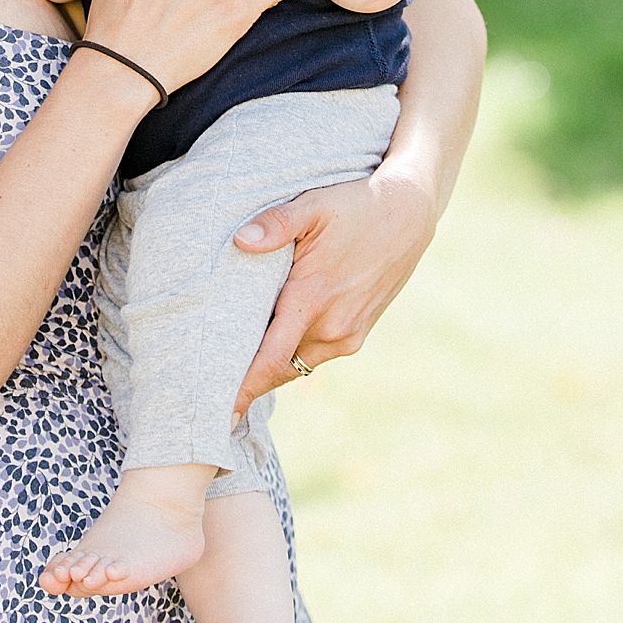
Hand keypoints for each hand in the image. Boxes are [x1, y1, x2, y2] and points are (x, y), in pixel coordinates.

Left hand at [229, 162, 436, 420]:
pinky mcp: (358, 333)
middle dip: (249, 384)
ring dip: (271, 367)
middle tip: (214, 395)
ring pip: (297, 364)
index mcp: (313, 299)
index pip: (269, 360)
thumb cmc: (355, 206)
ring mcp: (348, 335)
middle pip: (278, 369)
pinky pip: (316, 355)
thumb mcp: (313, 206)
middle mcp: (331, 327)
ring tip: (237, 370)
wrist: (408, 215)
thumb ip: (276, 225)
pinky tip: (273, 345)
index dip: (242, 389)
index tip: (219, 416)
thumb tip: (240, 240)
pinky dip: (293, 355)